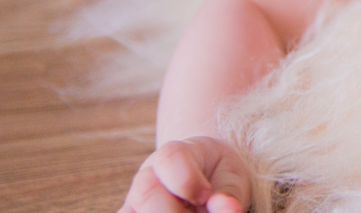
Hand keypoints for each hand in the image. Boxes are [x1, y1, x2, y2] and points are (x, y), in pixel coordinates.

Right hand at [119, 136, 251, 212]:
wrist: (204, 179)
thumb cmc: (219, 177)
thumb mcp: (231, 178)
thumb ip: (228, 193)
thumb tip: (230, 210)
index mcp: (174, 154)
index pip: (171, 159)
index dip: (187, 181)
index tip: (206, 197)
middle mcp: (147, 176)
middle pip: (147, 194)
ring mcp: (134, 201)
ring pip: (130, 212)